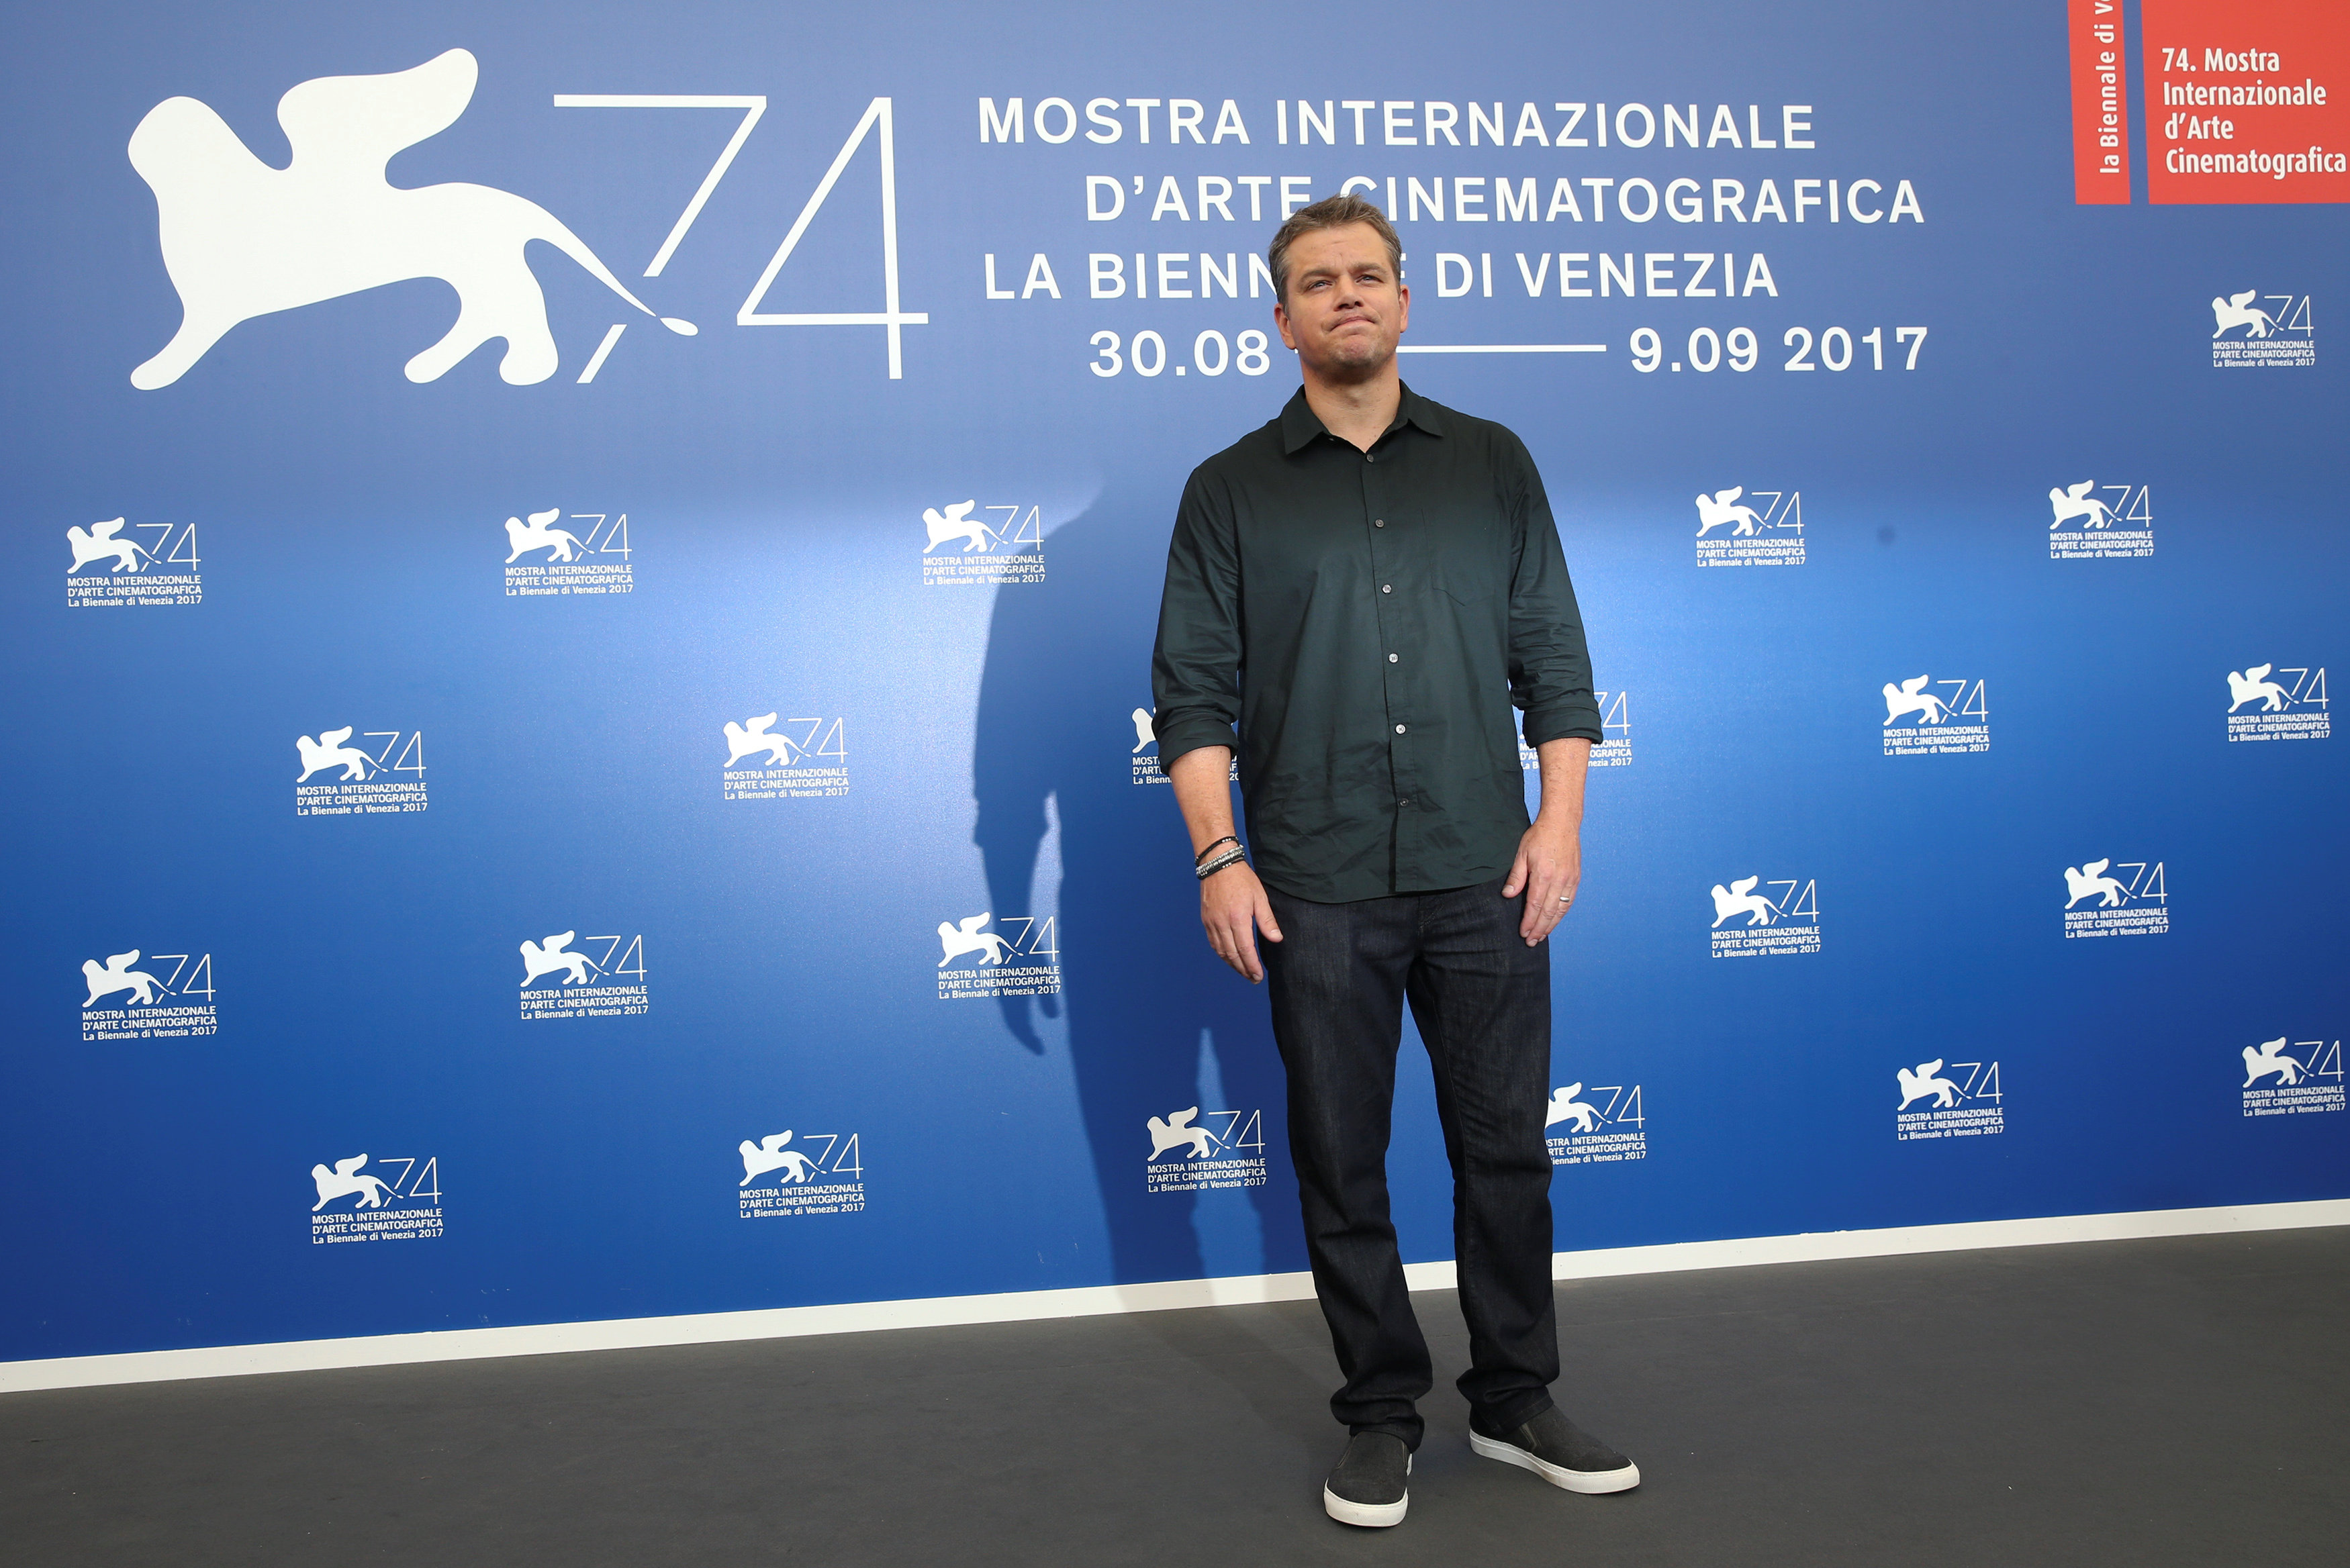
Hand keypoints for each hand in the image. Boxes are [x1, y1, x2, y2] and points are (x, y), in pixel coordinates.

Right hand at [1200, 860, 1282, 982]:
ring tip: (1243, 972)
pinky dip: (1222, 954)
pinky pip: (1213, 943)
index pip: (1245, 950)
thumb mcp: (1260, 897)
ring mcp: (1212, 922)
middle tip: (1253, 978)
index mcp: (1238, 918)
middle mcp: (1222, 923)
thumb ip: (1267, 920)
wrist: (1218, 864)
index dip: (1252, 965)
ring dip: (1232, 965)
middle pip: (1232, 955)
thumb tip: (1276, 939)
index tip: (1259, 975)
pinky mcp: (1206, 920)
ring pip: (1221, 952)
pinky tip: (1229, 958)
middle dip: (1243, 970)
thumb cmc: (1241, 878)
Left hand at [1503, 817, 1580, 945]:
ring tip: (1542, 936)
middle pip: (1549, 912)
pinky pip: (1569, 902)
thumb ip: (1516, 877)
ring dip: (1551, 926)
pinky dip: (1561, 914)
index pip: (1535, 906)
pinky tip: (1554, 921)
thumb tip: (1508, 895)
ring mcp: (1570, 880)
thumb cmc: (1539, 836)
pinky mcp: (1576, 878)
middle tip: (1531, 942)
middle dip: (1539, 929)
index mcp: (1544, 875)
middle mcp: (1559, 880)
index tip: (1523, 933)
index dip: (1529, 922)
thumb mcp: (1521, 853)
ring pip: (1561, 910)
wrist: (1562, 823)